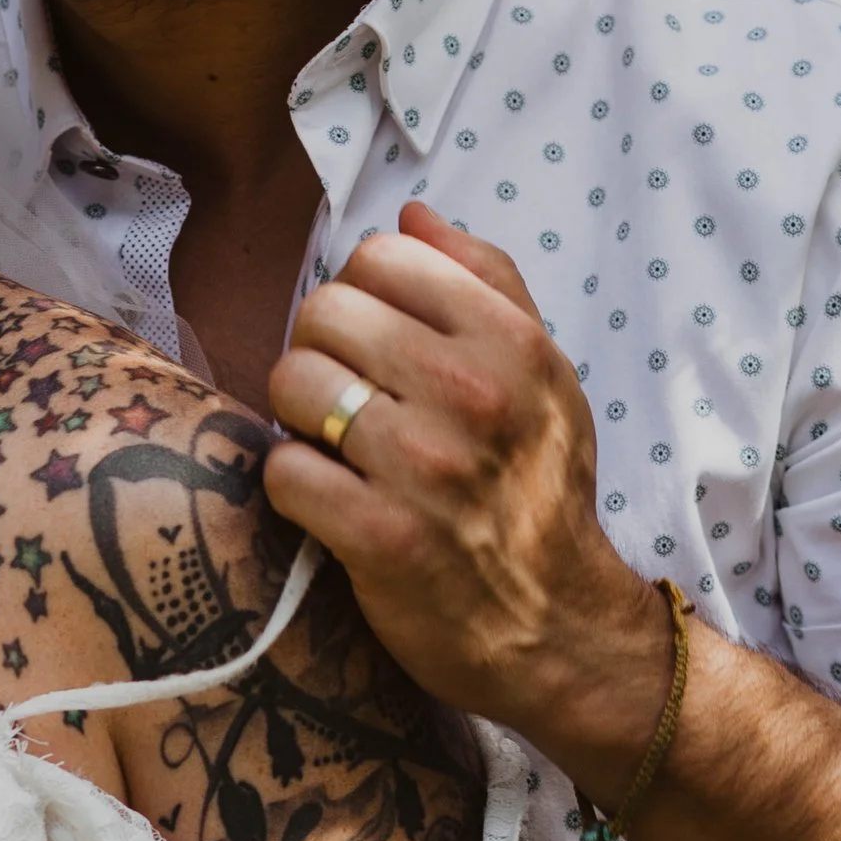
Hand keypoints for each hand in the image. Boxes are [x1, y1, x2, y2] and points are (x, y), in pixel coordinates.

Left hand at [264, 200, 673, 791]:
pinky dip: (293, 486)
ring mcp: (423, 467)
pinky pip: (284, 470)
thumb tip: (413, 213)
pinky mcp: (379, 538)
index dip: (363, 296)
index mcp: (511, 342)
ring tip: (335, 447)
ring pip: (293, 382)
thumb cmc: (539, 491)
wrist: (556, 627)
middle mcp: (470, 394)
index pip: (382, 255)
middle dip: (321, 353)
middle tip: (345, 401)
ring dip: (299, 417)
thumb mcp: (543, 373)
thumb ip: (485, 281)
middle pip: (323, 312)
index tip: (378, 344)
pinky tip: (328, 501)